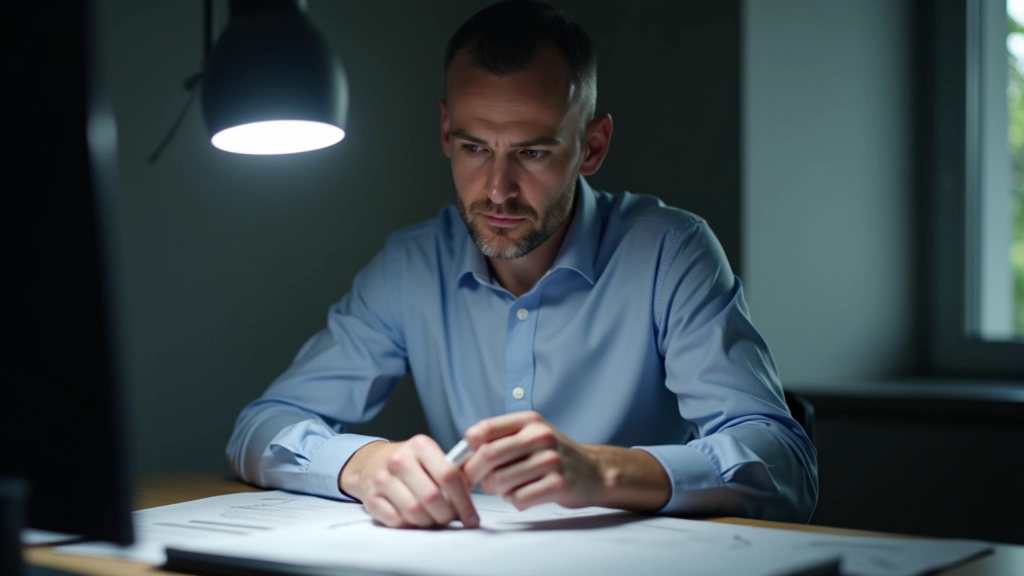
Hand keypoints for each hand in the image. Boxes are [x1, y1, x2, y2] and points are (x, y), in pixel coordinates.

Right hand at [339, 435, 478, 528]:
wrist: (372, 463)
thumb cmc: (413, 465)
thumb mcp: (434, 459)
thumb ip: (459, 473)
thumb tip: (479, 491)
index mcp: (421, 445)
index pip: (449, 475)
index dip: (464, 502)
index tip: (472, 518)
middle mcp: (399, 459)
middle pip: (432, 497)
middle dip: (447, 515)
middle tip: (451, 518)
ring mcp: (383, 478)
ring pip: (414, 512)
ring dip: (429, 522)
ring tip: (433, 518)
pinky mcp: (371, 498)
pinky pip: (397, 521)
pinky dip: (410, 525)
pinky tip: (414, 518)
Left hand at [462, 412, 606, 509]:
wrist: (595, 472)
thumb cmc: (553, 455)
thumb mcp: (530, 435)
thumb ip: (499, 440)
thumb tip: (460, 457)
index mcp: (529, 421)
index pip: (483, 430)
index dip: (467, 450)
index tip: (465, 463)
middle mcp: (540, 436)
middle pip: (488, 456)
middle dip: (474, 474)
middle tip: (474, 483)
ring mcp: (551, 460)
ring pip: (500, 481)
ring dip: (497, 490)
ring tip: (509, 487)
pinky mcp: (558, 485)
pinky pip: (518, 499)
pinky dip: (515, 501)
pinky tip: (526, 495)